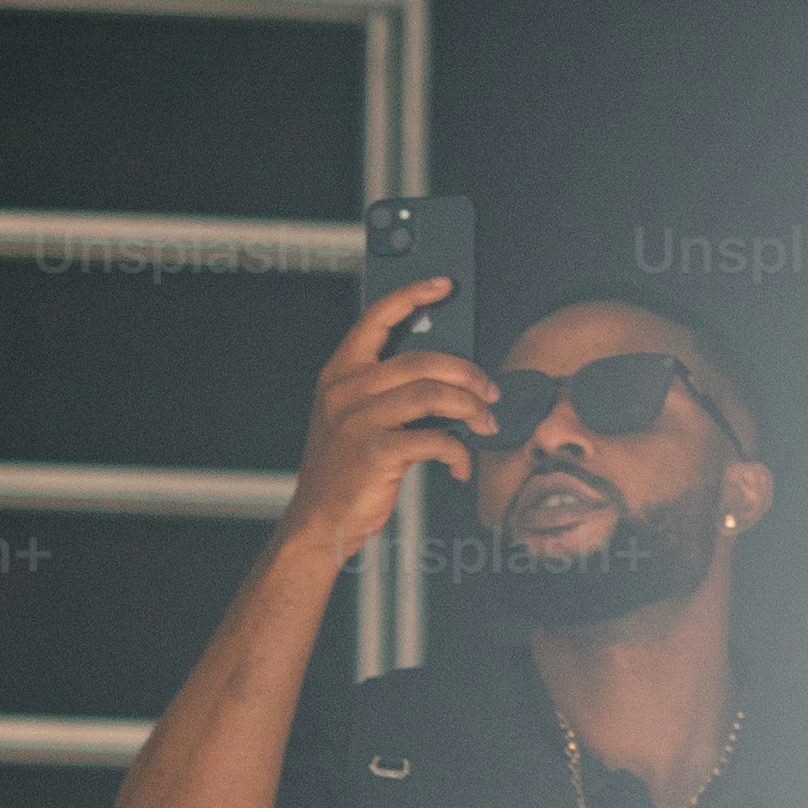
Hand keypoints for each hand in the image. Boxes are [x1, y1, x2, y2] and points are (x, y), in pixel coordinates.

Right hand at [286, 280, 497, 560]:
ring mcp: (357, 421)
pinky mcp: (374, 452)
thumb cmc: (342, 471)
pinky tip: (461, 463)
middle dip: (467, 373)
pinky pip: (434, 439)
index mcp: (339, 374)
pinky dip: (458, 452)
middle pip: (422, 360)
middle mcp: (345, 391)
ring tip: (485, 421)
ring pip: (433, 394)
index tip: (443, 285)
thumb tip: (445, 373)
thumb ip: (383, 389)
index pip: (376, 318)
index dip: (411, 295)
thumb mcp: (350, 418)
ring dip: (471, 408)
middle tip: (489, 390)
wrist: (318, 522)